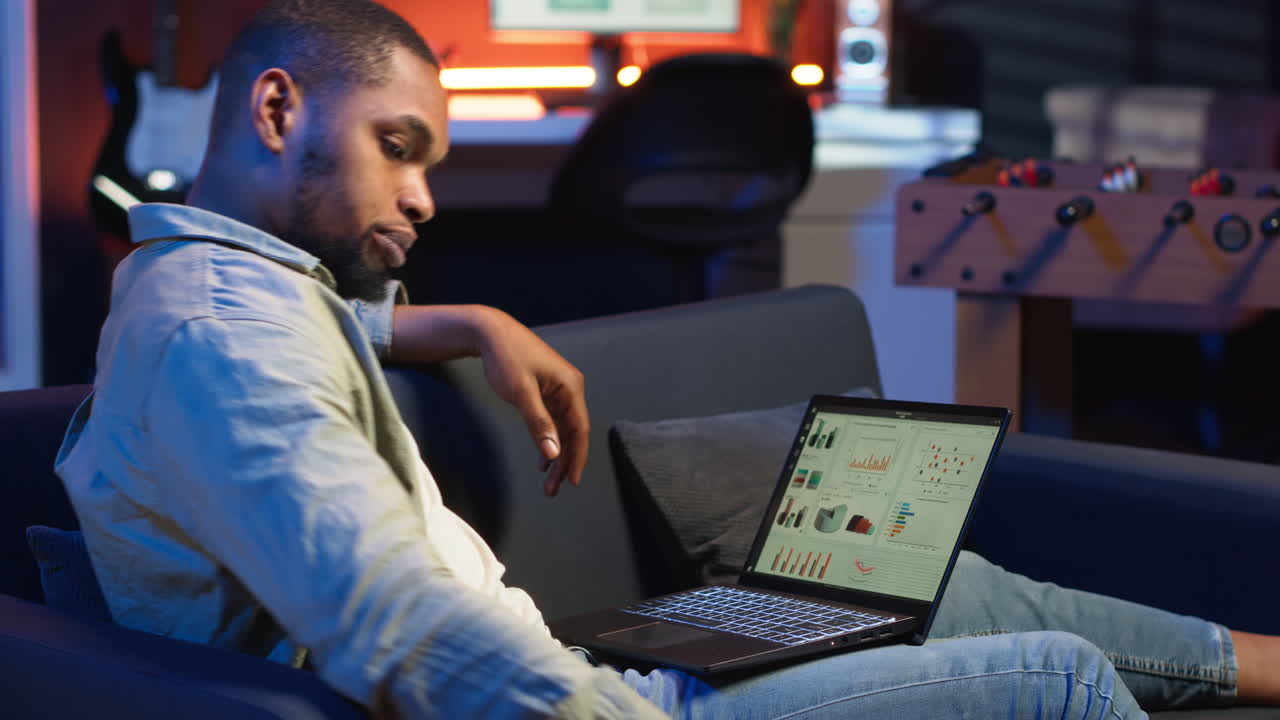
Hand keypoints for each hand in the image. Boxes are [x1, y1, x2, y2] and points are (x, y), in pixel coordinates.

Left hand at [472, 309, 588, 496]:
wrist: (490, 332)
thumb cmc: (506, 356)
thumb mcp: (521, 392)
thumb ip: (539, 424)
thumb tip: (554, 452)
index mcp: (570, 386)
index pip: (580, 429)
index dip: (577, 457)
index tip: (572, 481)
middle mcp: (570, 388)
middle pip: (573, 433)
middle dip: (564, 462)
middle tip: (553, 488)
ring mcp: (558, 390)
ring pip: (563, 430)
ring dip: (556, 454)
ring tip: (548, 480)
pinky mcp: (547, 391)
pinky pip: (553, 421)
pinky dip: (548, 440)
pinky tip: (542, 457)